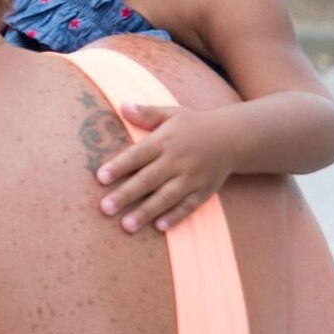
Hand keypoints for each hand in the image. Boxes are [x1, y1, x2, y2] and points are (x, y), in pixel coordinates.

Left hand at [94, 103, 238, 232]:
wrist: (233, 137)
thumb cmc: (193, 125)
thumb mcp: (171, 113)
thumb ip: (146, 113)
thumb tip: (122, 106)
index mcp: (165, 141)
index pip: (138, 155)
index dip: (119, 166)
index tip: (100, 177)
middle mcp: (177, 161)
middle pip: (148, 180)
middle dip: (126, 195)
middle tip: (105, 209)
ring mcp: (192, 177)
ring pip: (166, 197)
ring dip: (146, 212)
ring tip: (126, 226)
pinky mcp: (204, 191)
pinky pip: (188, 206)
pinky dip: (175, 216)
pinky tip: (159, 227)